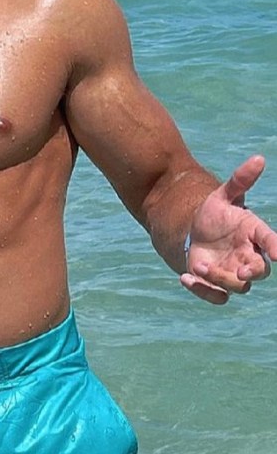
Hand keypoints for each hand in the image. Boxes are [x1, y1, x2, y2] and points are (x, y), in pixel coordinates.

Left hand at [180, 155, 276, 304]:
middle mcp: (248, 256)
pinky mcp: (215, 282)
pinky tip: (185, 279)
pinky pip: (215, 295)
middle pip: (258, 271)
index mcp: (254, 234)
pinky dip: (203, 290)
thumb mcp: (224, 195)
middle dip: (251, 273)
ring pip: (237, 286)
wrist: (195, 231)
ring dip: (220, 278)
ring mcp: (232, 272)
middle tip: (241, 272)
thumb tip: (259, 157)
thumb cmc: (216, 214)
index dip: (276, 247)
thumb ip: (240, 180)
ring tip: (199, 266)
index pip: (271, 242)